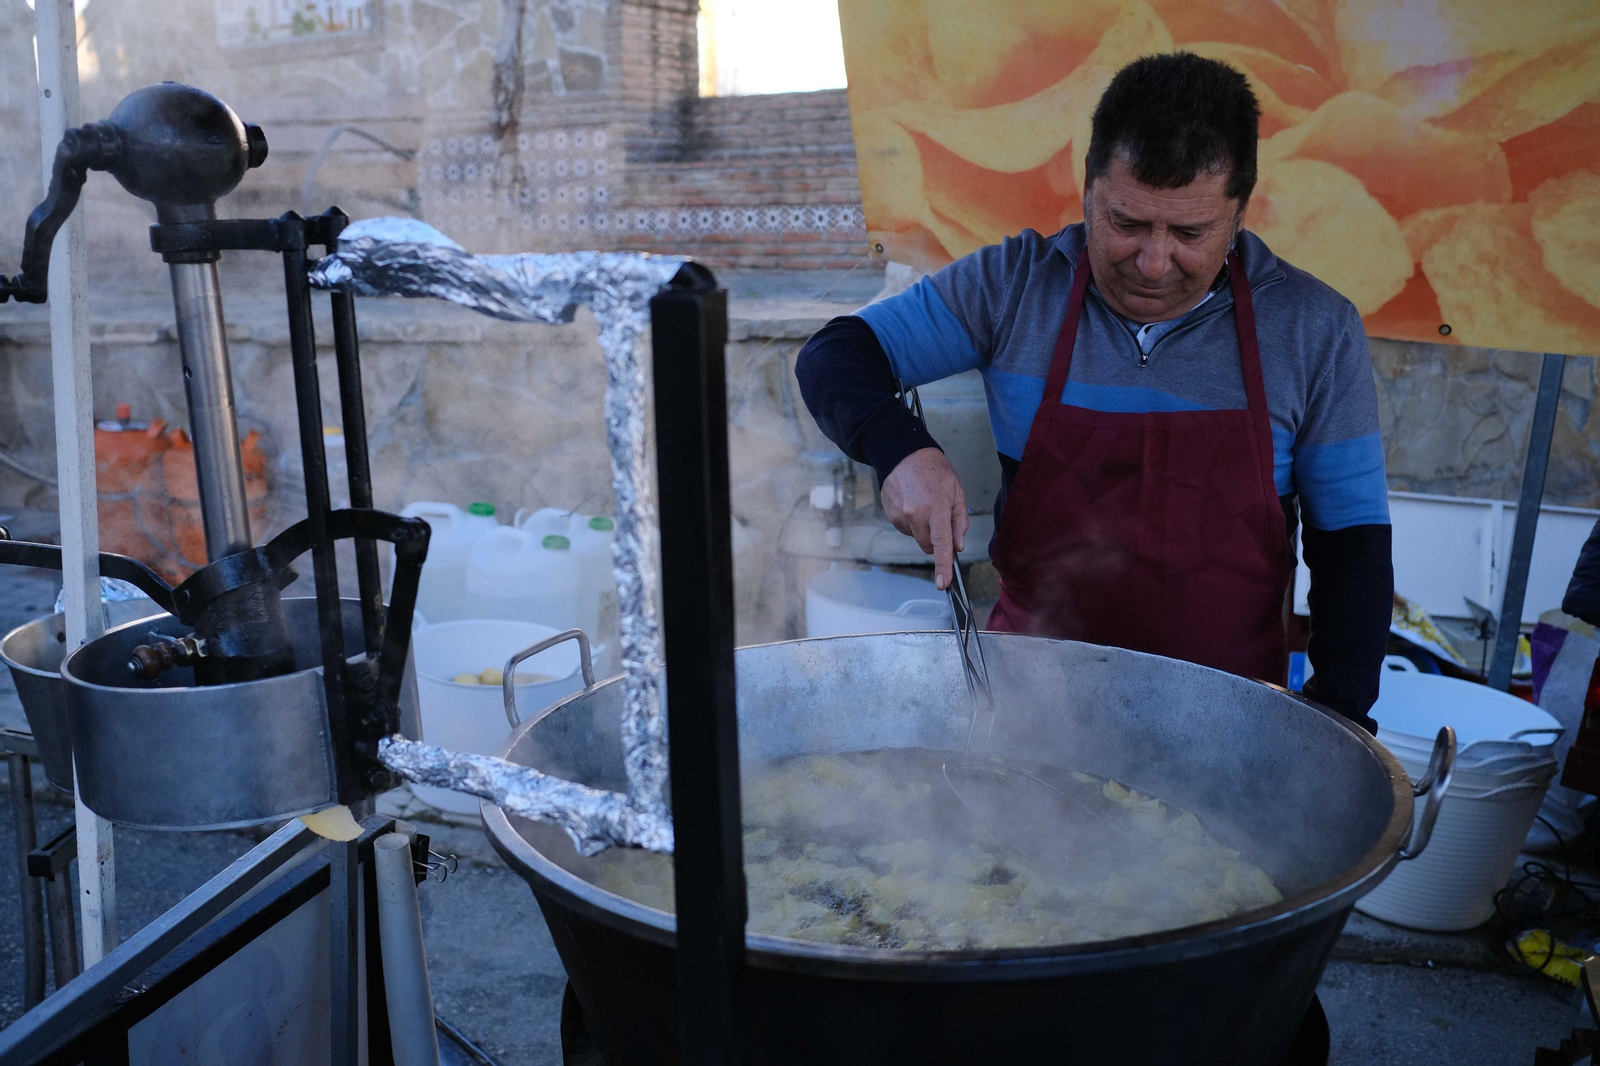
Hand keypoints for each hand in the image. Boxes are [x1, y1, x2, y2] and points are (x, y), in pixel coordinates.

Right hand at [881, 447, 968, 589]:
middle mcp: (916, 515)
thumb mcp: (956, 491)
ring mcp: (900, 516)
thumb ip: (960, 521)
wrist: (903, 454)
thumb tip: (958, 545)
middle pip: (927, 546)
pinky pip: (905, 529)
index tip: (943, 584)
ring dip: (922, 528)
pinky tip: (912, 503)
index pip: (941, 544)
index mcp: (936, 509)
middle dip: (935, 540)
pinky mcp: (891, 515)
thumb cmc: (934, 471)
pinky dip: (911, 522)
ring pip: (916, 537)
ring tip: (923, 503)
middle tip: (938, 518)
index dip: (943, 566)